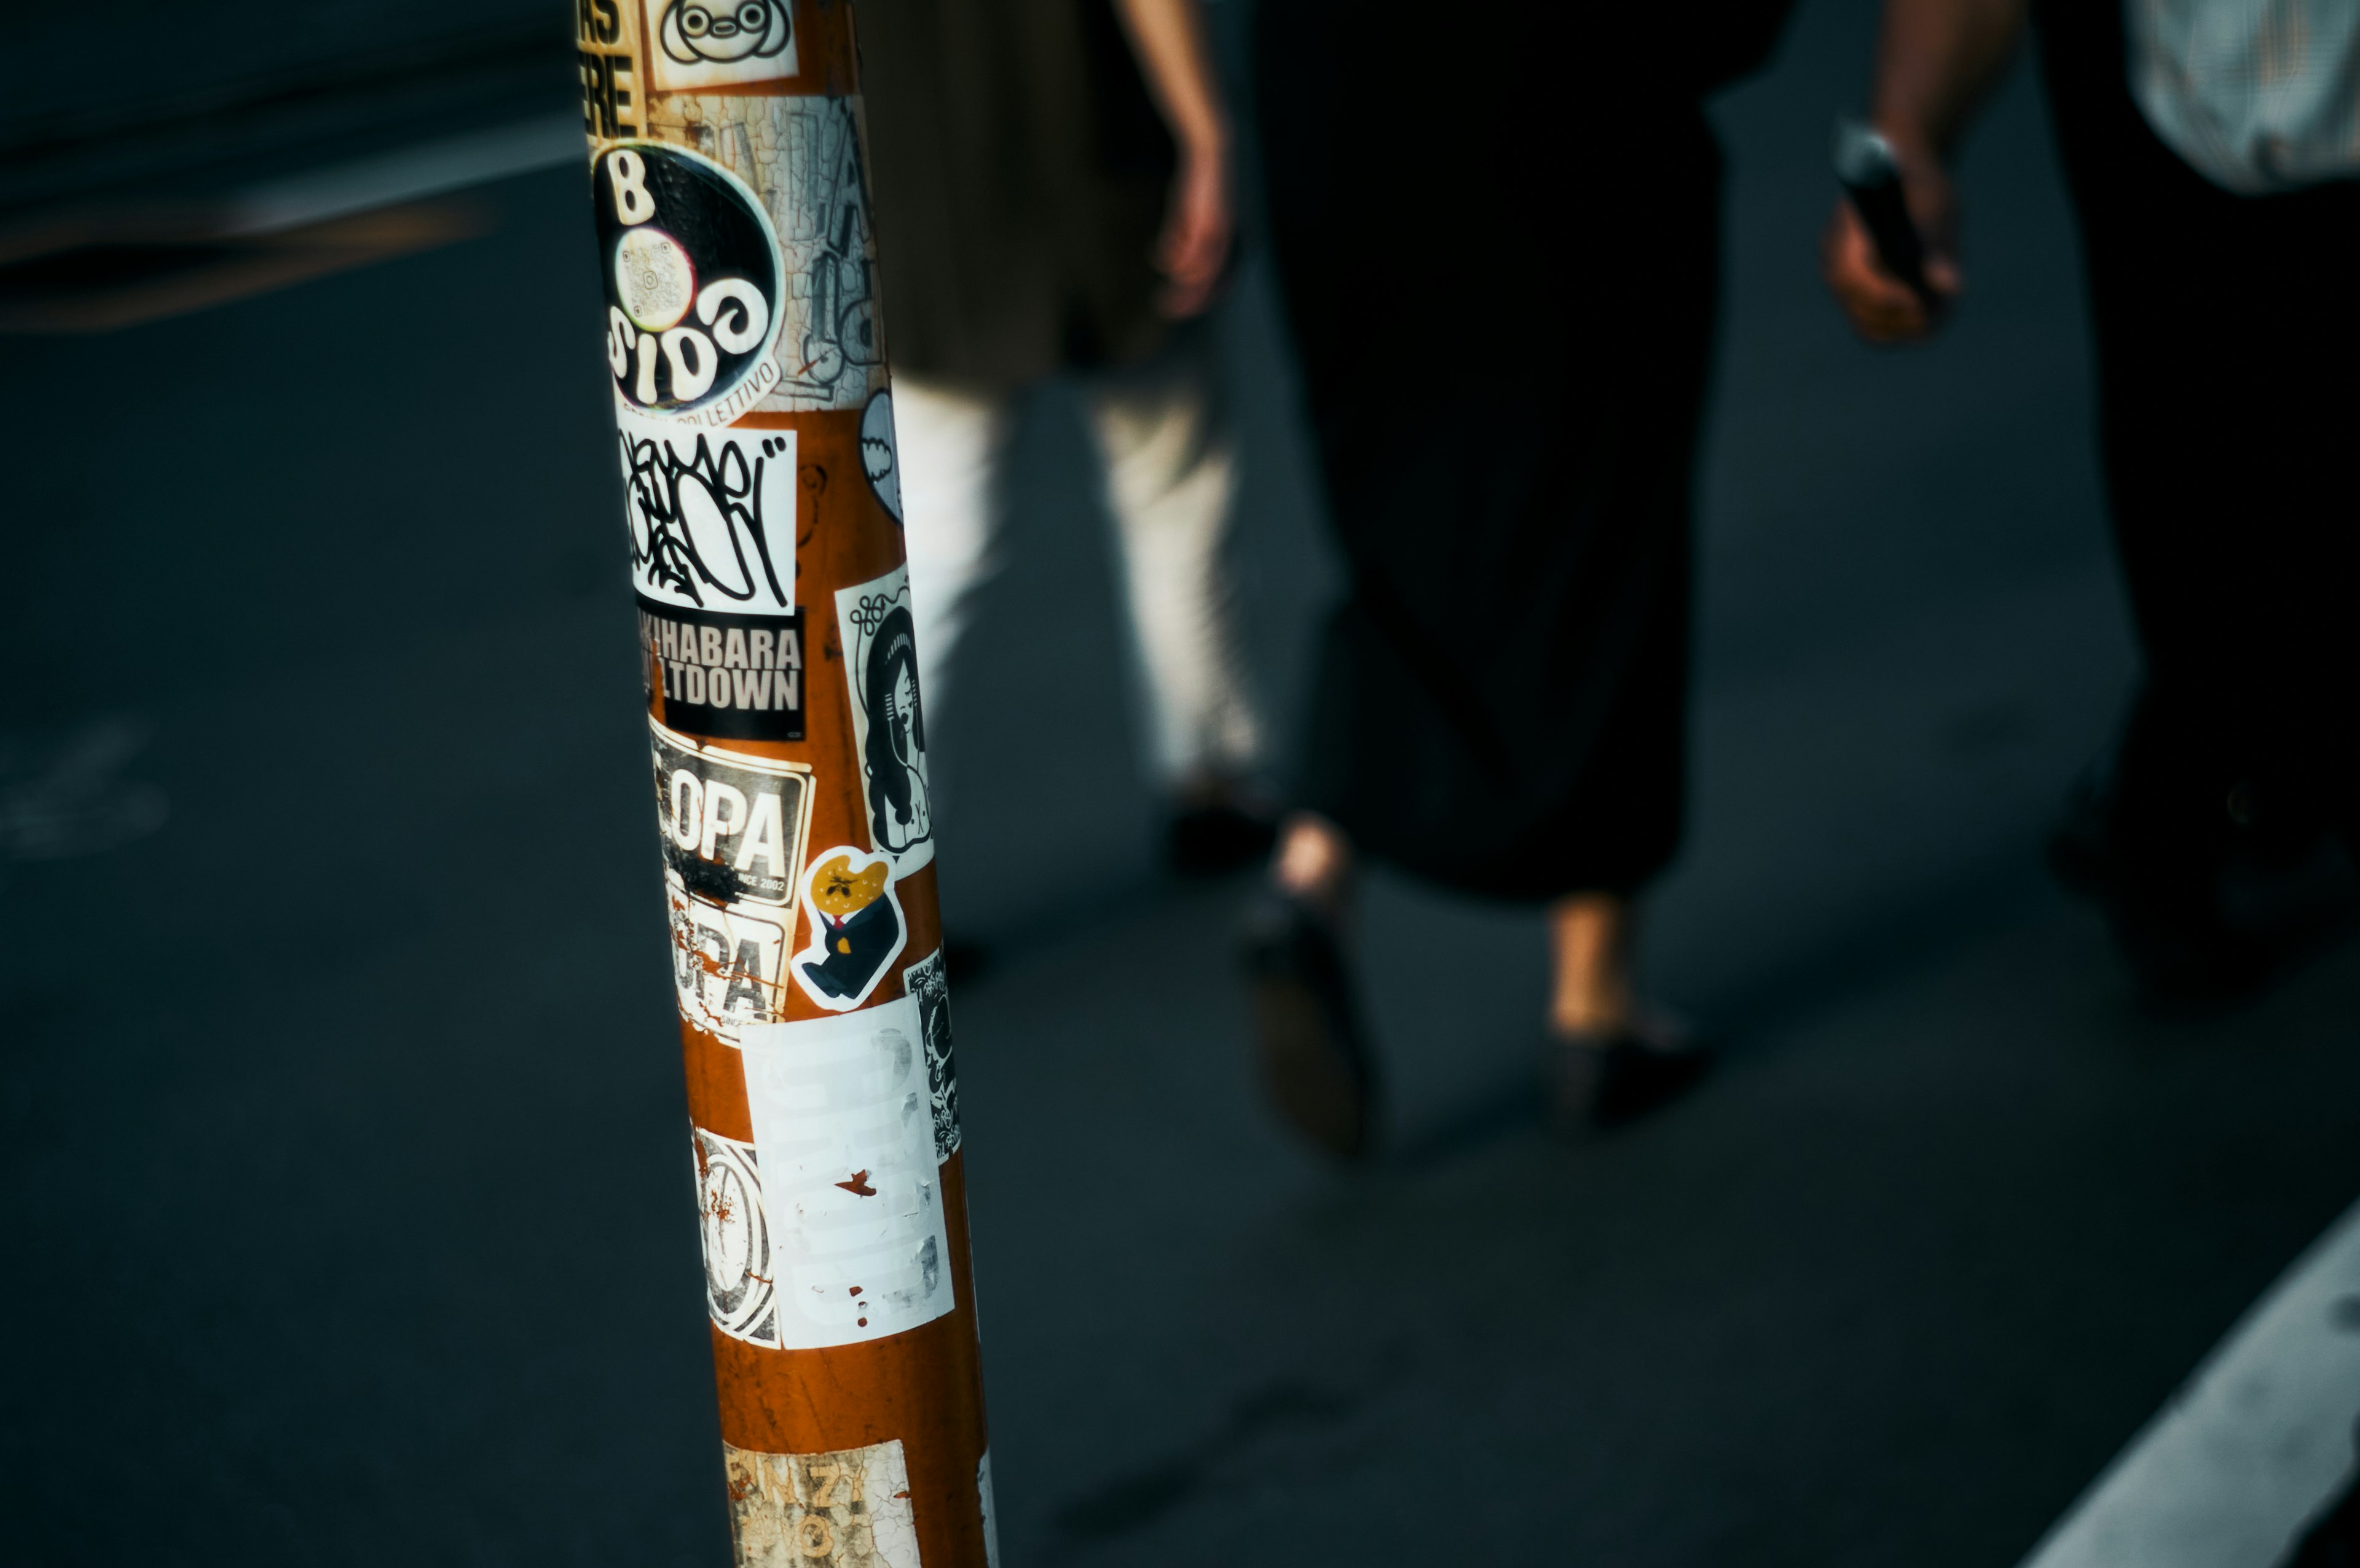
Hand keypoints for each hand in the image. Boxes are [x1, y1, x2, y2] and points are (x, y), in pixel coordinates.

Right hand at [1154, 142, 1231, 318]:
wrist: (1209, 153)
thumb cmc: (1199, 187)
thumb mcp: (1188, 218)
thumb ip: (1181, 241)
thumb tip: (1169, 264)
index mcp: (1229, 244)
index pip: (1220, 285)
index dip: (1200, 302)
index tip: (1178, 309)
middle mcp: (1226, 242)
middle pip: (1209, 283)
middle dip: (1187, 300)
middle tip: (1164, 309)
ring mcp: (1215, 232)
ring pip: (1198, 271)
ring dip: (1177, 283)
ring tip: (1162, 289)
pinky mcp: (1202, 219)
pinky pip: (1187, 249)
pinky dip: (1171, 258)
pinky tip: (1157, 258)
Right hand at [1821, 159, 1961, 342]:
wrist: (1905, 185)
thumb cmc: (1920, 189)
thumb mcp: (1935, 210)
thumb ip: (1938, 249)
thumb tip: (1952, 288)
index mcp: (1844, 233)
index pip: (1853, 277)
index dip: (1886, 295)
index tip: (1921, 302)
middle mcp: (1834, 264)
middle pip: (1861, 309)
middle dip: (1904, 317)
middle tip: (1942, 310)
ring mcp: (1842, 287)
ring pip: (1870, 326)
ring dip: (1908, 327)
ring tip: (1942, 309)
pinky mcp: (1857, 301)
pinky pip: (1876, 329)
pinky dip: (1904, 329)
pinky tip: (1931, 315)